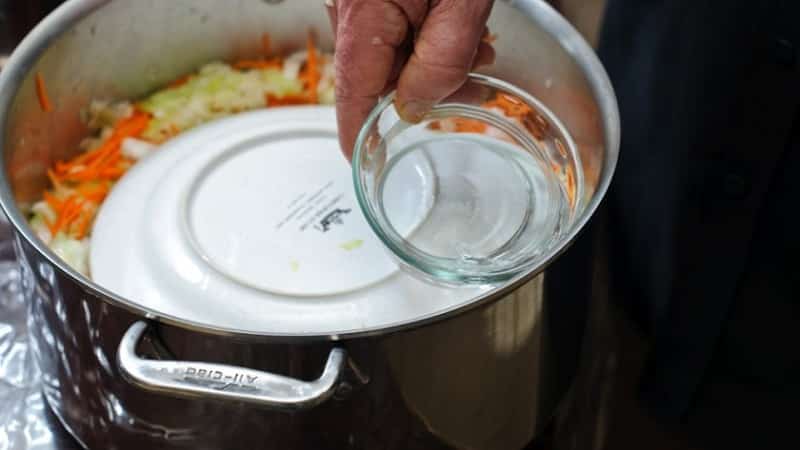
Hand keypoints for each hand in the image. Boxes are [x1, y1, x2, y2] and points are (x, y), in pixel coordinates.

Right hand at [327, 0, 495, 157]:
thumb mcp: (462, 3)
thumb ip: (441, 61)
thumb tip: (415, 107)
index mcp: (363, 12)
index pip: (352, 90)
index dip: (358, 132)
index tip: (365, 160)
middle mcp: (349, 5)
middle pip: (376, 73)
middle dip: (424, 88)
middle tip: (472, 87)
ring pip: (387, 51)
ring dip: (431, 60)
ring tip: (475, 49)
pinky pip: (390, 26)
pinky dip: (423, 36)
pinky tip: (457, 27)